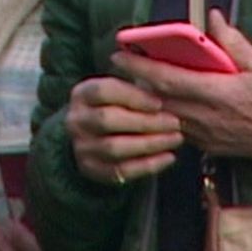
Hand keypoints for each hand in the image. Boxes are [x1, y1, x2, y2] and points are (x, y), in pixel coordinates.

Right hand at [65, 75, 183, 186]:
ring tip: (176, 138)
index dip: (133, 96)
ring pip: (114, 147)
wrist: (96, 138)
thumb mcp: (122, 90)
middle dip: (145, 121)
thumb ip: (138, 82)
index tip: (160, 102)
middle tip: (174, 122)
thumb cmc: (120, 107)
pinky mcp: (91, 169)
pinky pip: (121, 170)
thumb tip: (164, 80)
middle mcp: (75, 120)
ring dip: (149, 143)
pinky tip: (169, 157)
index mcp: (81, 94)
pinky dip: (148, 165)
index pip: (103, 91)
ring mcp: (81, 146)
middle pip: (107, 119)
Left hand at [114, 10, 251, 167]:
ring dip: (147, 100)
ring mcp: (207, 135)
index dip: (140, 66)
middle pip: (158, 100)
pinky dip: (165, 115)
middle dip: (134, 82)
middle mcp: (208, 117)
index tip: (120, 53)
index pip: (169, 79)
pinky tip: (160, 102)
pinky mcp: (210, 146)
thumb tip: (213, 19)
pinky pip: (178, 129)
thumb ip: (234, 43)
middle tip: (118, 64)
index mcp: (220, 93)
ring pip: (165, 117)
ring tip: (133, 80)